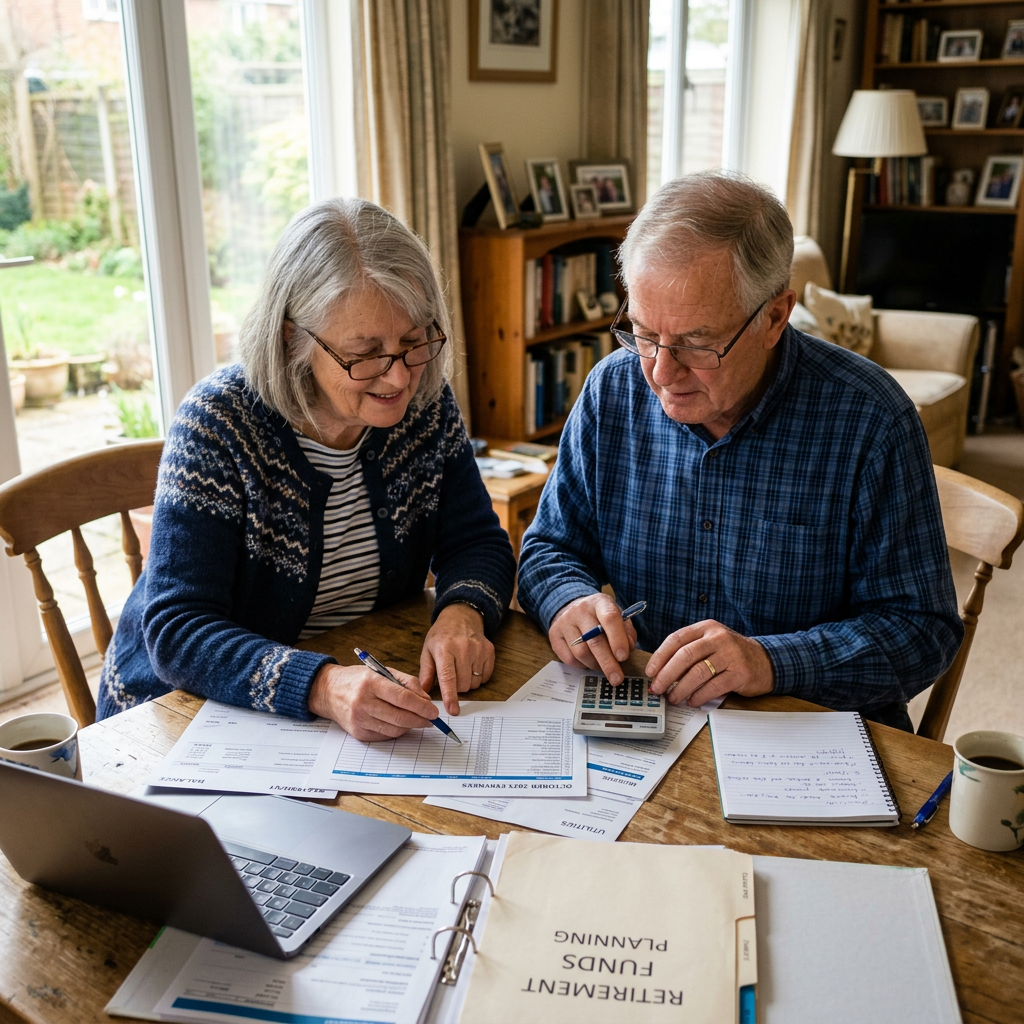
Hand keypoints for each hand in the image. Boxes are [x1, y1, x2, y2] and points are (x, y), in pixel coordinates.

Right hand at [308, 662, 436, 741]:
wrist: (328, 691)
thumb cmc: (358, 679)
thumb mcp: (382, 671)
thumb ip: (407, 683)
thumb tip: (426, 700)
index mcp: (371, 683)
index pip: (402, 698)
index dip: (421, 707)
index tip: (434, 711)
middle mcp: (363, 702)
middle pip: (400, 717)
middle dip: (420, 720)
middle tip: (431, 719)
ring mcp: (359, 720)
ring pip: (394, 730)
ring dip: (410, 727)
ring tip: (417, 720)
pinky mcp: (358, 733)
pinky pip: (384, 736)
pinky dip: (396, 731)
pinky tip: (400, 724)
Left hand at [419, 603, 493, 714]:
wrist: (461, 617)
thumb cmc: (442, 636)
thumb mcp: (427, 651)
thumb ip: (426, 673)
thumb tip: (422, 695)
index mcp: (444, 649)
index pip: (448, 677)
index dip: (450, 696)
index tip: (453, 710)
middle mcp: (463, 648)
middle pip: (462, 685)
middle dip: (455, 687)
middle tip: (451, 674)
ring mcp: (478, 649)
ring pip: (474, 683)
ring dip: (466, 683)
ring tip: (460, 667)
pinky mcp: (489, 651)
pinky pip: (484, 678)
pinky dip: (477, 677)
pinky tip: (471, 665)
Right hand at [548, 594, 636, 685]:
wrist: (572, 609)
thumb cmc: (600, 617)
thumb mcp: (618, 616)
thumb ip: (627, 631)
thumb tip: (628, 648)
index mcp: (600, 602)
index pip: (609, 618)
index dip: (617, 639)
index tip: (623, 657)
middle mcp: (580, 610)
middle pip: (594, 640)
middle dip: (608, 662)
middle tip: (617, 678)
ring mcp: (564, 622)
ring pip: (581, 652)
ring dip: (596, 665)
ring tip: (604, 668)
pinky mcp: (554, 635)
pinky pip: (569, 659)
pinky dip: (582, 666)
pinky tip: (589, 662)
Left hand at [645, 620, 773, 706]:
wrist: (765, 661)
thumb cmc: (730, 653)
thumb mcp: (710, 642)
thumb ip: (689, 651)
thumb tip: (660, 671)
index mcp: (706, 628)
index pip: (676, 639)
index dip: (660, 656)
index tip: (650, 671)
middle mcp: (718, 638)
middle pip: (685, 656)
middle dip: (666, 674)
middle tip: (656, 688)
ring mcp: (730, 655)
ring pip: (698, 672)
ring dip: (681, 688)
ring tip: (672, 698)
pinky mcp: (739, 673)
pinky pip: (713, 687)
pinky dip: (699, 696)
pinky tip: (692, 701)